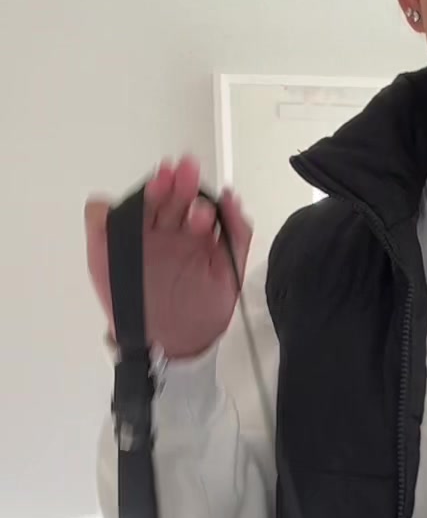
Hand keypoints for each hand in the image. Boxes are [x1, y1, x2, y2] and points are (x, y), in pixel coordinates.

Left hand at [85, 154, 252, 359]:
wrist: (163, 343)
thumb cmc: (131, 304)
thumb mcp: (102, 264)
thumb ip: (99, 230)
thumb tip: (101, 202)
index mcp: (150, 231)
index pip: (157, 199)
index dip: (159, 186)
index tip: (161, 177)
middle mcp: (177, 235)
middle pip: (184, 202)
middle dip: (184, 186)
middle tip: (185, 173)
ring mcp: (202, 247)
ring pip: (209, 216)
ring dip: (206, 205)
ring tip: (199, 212)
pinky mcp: (226, 263)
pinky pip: (236, 238)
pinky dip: (236, 221)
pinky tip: (230, 207)